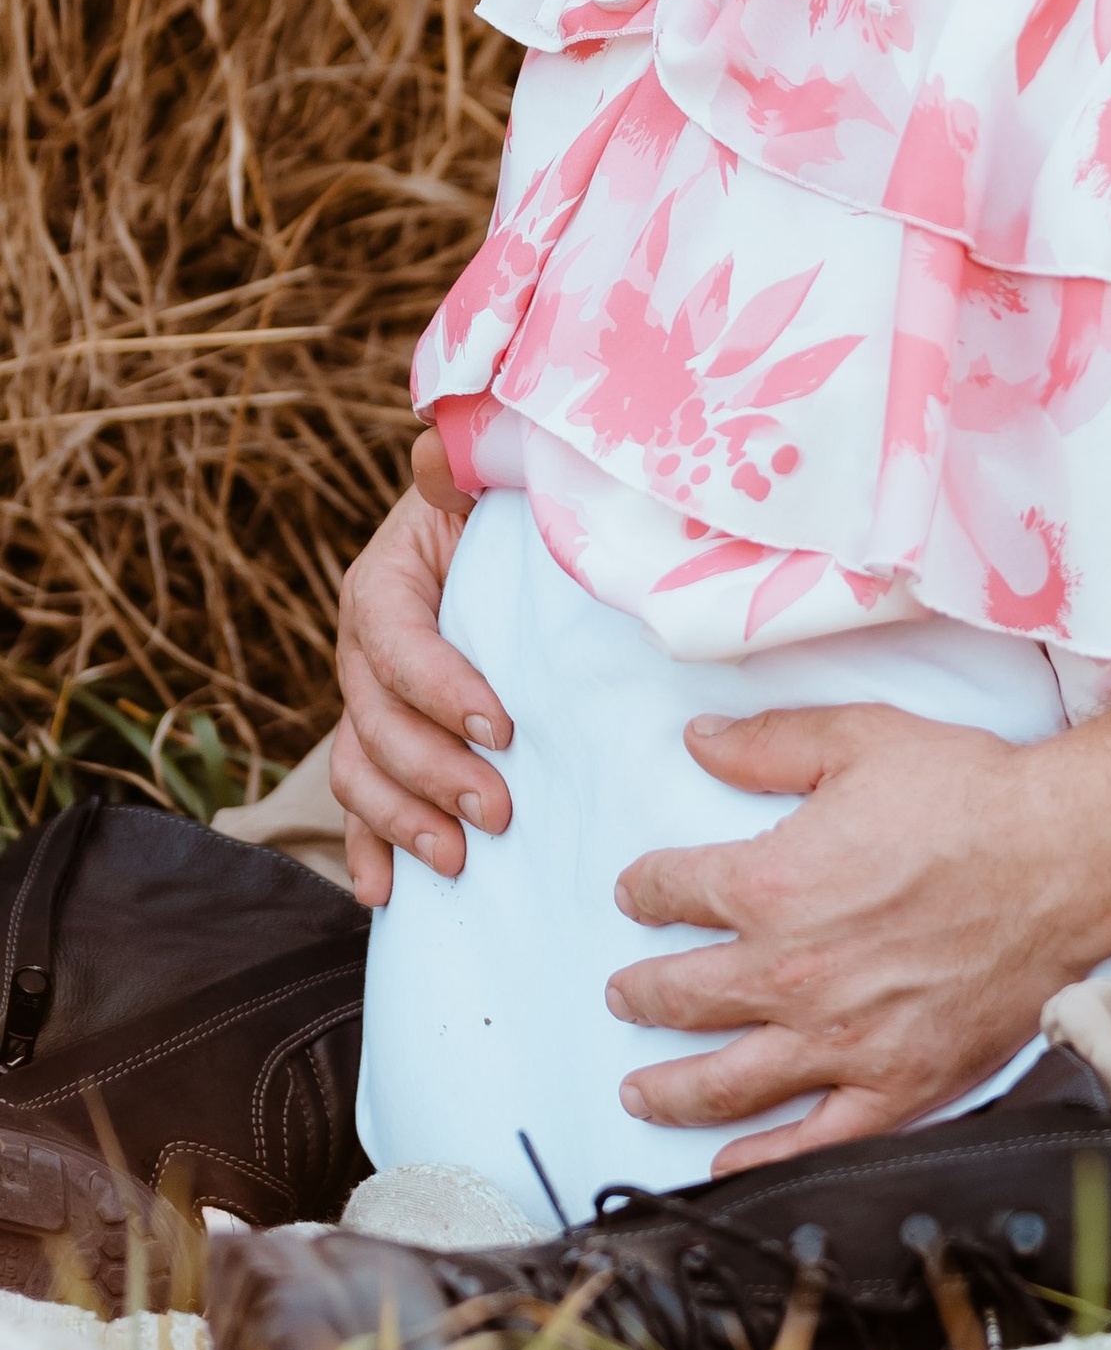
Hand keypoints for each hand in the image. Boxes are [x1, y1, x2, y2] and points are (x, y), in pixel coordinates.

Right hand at [330, 485, 513, 907]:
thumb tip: (434, 455)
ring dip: (401, 821)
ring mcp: (371, 698)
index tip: (502, 729)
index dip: (440, 688)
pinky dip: (370, 849)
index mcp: (387, 581)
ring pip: (360, 768)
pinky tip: (386, 894)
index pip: (397, 640)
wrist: (513, 539)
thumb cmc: (511, 514)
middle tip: (498, 812)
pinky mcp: (389, 740)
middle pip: (374, 718)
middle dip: (431, 773)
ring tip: (457, 860)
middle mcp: (367, 644)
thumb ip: (462, 469)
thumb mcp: (492, 483)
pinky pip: (362, 803)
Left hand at [605, 681, 1110, 1172]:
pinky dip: (760, 1159)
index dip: (645, 889)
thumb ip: (769, 744)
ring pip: (726, 1083)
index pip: (672, 891)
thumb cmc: (971, 793)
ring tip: (640, 1090)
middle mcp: (790, 973)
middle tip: (624, 995)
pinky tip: (725, 1163)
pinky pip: (813, 1140)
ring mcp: (842, 1040)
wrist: (1069, 858)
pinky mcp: (897, 1085)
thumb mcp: (861, 737)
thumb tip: (697, 739)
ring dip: (670, 1089)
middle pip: (680, 996)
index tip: (636, 893)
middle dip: (640, 994)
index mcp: (771, 886)